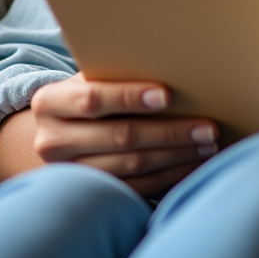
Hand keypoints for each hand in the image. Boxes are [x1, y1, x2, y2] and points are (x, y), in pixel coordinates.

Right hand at [29, 73, 221, 196]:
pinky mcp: (90, 194)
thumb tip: (173, 63)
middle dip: (170, 132)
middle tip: (207, 127)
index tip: (167, 95)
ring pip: (132, 165)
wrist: (51, 135)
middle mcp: (52, 142)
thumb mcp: (88, 79)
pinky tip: (192, 163)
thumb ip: (116, 73)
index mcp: (50, 103)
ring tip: (207, 144)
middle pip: (120, 136)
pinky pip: (136, 187)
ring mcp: (70, 174)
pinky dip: (168, 175)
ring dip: (175, 154)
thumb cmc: (85, 95)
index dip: (129, 96)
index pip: (92, 99)